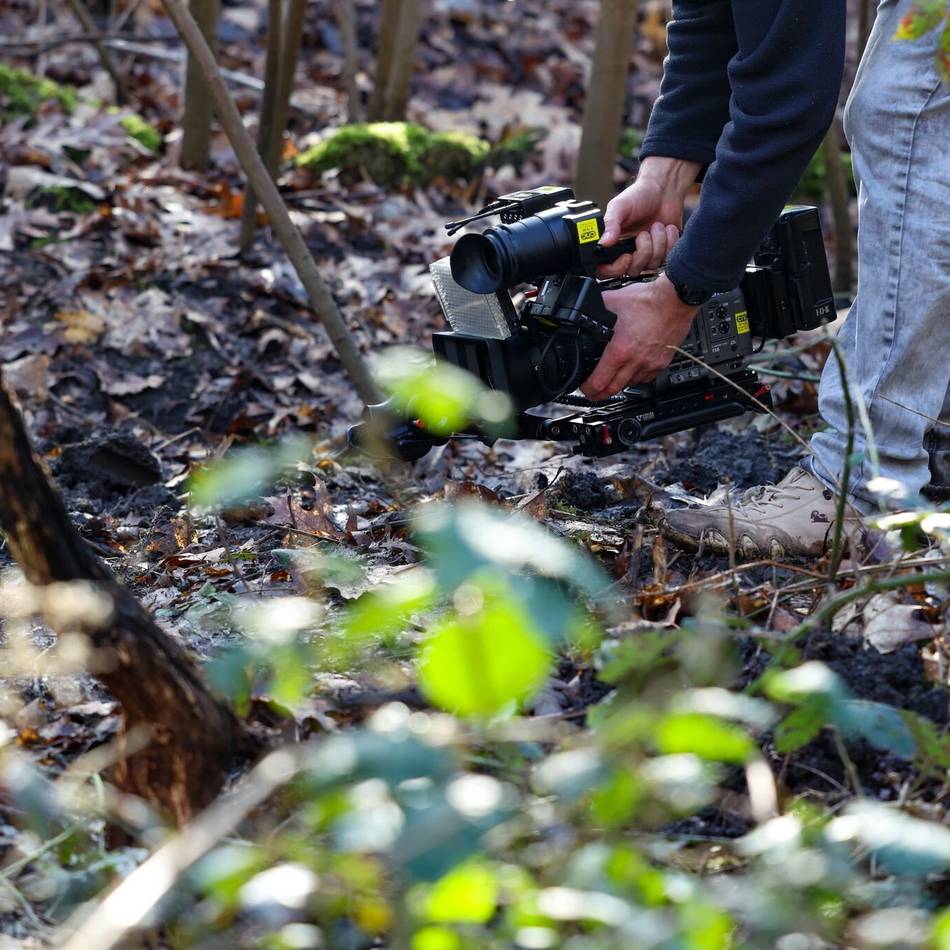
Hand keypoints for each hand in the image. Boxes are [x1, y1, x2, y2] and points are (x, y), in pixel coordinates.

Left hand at [580, 274, 698, 399]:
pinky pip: (646, 379)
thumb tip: (583, 306)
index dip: (587, 388)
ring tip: (610, 381)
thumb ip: (596, 306)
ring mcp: (650, 364)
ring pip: (629, 385)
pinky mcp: (662, 362)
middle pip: (613, 390)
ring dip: (618, 385)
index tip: (583, 386)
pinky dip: (635, 379)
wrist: (676, 298)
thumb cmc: (648, 300)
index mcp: (620, 350)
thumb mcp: (613, 301)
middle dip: (599, 394)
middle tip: (592, 392)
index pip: (599, 382)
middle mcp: (636, 361)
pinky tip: (630, 372)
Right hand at [597, 156, 701, 277]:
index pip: (606, 271)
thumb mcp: (619, 206)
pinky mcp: (664, 253)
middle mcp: (628, 253)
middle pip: (632, 270)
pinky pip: (668, 258)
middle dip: (643, 251)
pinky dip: (670, 241)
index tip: (627, 256)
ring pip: (652, 265)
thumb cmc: (639, 196)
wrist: (663, 190)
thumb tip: (603, 243)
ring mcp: (647, 255)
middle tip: (644, 233)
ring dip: (657, 242)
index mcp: (613, 245)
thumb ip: (610, 224)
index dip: (616, 269)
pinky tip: (667, 228)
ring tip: (656, 226)